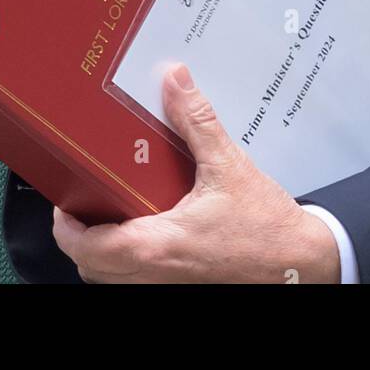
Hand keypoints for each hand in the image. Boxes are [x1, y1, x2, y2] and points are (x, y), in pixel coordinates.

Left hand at [52, 62, 340, 282]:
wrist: (304, 266)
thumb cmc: (268, 230)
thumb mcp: (227, 166)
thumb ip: (196, 121)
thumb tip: (175, 81)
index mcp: (156, 247)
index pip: (86, 246)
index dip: (66, 224)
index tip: (65, 199)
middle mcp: (156, 276)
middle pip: (92, 267)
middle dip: (81, 236)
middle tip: (85, 201)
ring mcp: (169, 287)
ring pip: (113, 279)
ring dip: (104, 250)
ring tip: (113, 211)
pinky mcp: (184, 288)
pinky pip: (139, 281)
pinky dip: (130, 261)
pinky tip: (147, 227)